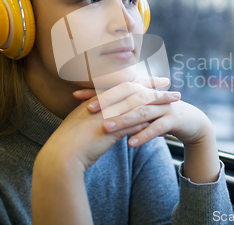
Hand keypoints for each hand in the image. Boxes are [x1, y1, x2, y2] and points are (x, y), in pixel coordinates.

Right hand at [35, 77, 178, 173]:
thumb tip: (114, 116)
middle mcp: (102, 103)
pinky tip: (161, 121)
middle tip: (168, 81)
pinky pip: (134, 122)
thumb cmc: (70, 144)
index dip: (138, 80)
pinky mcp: (111, 129)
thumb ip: (99, 117)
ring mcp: (107, 114)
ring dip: (157, 100)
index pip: (122, 84)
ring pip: (138, 103)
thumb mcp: (85, 125)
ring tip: (173, 100)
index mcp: (96, 99)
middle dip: (152, 84)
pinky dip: (148, 121)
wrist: (60, 156)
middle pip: (133, 89)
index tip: (151, 77)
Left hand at [76, 78, 213, 147]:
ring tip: (106, 128)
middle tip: (88, 110)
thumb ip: (121, 107)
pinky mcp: (173, 120)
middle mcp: (150, 95)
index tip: (76, 95)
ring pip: (141, 111)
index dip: (97, 90)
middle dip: (108, 102)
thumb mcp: (140, 109)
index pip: (116, 87)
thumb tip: (94, 108)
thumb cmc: (160, 115)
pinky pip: (157, 127)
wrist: (192, 121)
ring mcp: (163, 106)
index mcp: (140, 90)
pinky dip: (144, 135)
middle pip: (127, 95)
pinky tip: (131, 144)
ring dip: (123, 120)